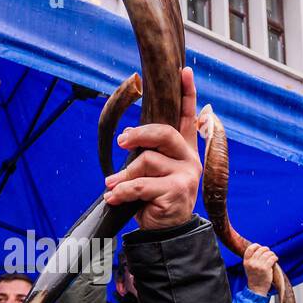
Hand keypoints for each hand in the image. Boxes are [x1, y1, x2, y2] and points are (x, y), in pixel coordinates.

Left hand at [104, 67, 202, 230]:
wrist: (164, 233)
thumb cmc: (154, 199)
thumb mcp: (149, 173)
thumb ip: (145, 153)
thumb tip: (126, 137)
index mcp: (184, 150)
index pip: (188, 117)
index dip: (187, 93)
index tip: (184, 70)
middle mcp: (189, 159)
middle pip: (164, 133)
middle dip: (138, 135)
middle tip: (121, 142)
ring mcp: (186, 175)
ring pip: (147, 161)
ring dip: (124, 175)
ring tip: (113, 185)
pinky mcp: (177, 191)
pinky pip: (142, 184)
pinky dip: (123, 191)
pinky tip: (113, 196)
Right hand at [243, 244, 276, 296]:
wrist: (257, 289)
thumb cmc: (255, 277)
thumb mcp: (249, 267)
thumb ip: (252, 258)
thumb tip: (261, 248)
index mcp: (246, 262)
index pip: (250, 248)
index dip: (256, 246)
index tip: (260, 247)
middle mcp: (251, 263)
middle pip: (261, 249)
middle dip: (266, 250)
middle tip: (269, 253)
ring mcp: (258, 266)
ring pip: (268, 253)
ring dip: (272, 254)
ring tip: (272, 257)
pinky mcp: (266, 269)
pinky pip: (272, 258)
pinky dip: (275, 258)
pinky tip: (275, 260)